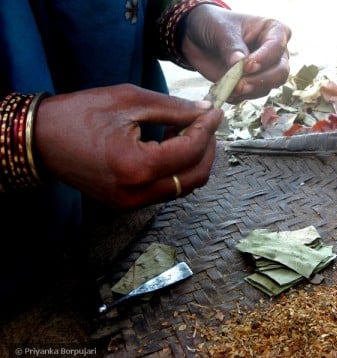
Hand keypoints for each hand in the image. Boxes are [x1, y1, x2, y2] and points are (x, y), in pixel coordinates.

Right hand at [35, 84, 222, 208]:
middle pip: (195, 178)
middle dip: (208, 149)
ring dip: (194, 160)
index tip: (215, 112)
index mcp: (136, 166)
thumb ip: (173, 108)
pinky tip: (171, 145)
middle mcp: (137, 193)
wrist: (41, 140)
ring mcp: (131, 204)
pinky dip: (177, 169)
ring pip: (183, 187)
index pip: (190, 151)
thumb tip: (205, 110)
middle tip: (207, 123)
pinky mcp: (127, 204)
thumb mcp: (129, 100)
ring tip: (187, 130)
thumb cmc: (79, 114)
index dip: (207, 129)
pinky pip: (166, 189)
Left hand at [182, 5, 290, 102]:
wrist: (201, 39)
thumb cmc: (216, 25)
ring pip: (269, 87)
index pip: (276, 46)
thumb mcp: (221, 30)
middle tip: (240, 85)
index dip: (264, 58)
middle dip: (261, 81)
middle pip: (280, 72)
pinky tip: (226, 93)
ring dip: (250, 92)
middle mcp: (275, 52)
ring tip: (230, 90)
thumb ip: (231, 46)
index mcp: (273, 30)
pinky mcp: (254, 84)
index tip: (247, 66)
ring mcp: (267, 70)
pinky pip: (253, 95)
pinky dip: (240, 97)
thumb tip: (239, 63)